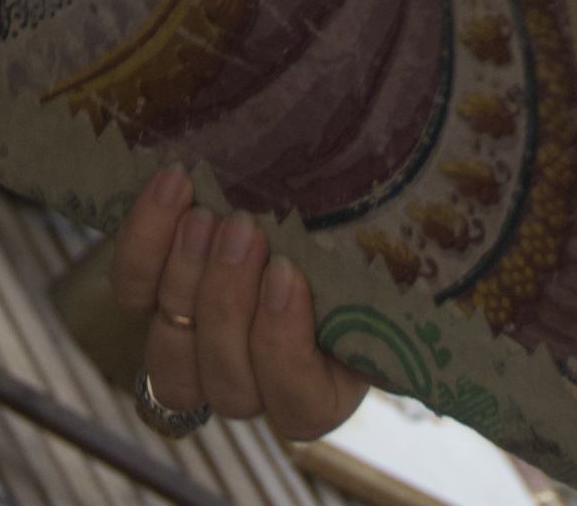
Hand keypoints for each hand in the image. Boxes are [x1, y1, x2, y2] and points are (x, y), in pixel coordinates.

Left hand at [111, 166, 370, 445]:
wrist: (293, 168)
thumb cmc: (350, 215)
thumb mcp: (377, 241)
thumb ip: (383, 256)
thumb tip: (445, 229)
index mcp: (324, 384)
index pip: (300, 408)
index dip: (284, 349)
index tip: (288, 274)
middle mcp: (254, 381)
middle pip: (227, 384)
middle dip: (229, 304)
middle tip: (246, 230)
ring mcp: (196, 346)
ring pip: (171, 359)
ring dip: (186, 283)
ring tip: (205, 217)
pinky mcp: (152, 298)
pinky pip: (132, 292)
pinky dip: (144, 243)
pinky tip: (172, 188)